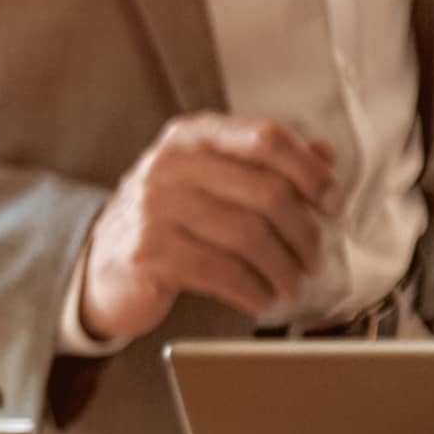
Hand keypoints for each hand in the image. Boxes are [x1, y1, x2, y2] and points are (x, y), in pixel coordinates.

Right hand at [74, 115, 339, 342]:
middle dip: (304, 232)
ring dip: (283, 268)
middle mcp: (170, 163)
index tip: (333, 203)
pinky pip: (223, 271)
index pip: (266, 137)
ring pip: (250, 235)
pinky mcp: (149, 251)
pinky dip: (254, 290)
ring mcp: (155, 206)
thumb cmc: (168, 220)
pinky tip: (262, 298)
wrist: (100, 264)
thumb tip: (324, 155)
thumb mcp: (210, 178)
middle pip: (267, 191)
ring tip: (292, 284)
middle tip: (314, 258)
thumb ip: (263, 161)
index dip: (311, 172)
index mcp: (192, 135)